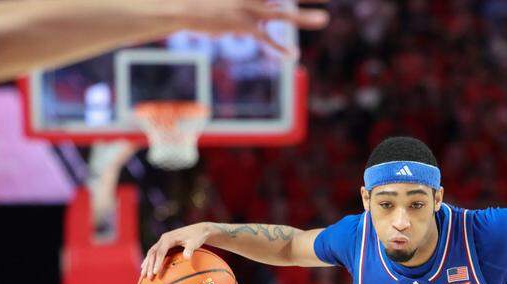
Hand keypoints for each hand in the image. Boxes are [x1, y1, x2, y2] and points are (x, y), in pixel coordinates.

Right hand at [142, 222, 213, 279]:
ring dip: (147, 264)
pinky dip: (149, 261)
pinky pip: (154, 253)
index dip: (157, 262)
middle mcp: (163, 239)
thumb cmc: (198, 236)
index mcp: (169, 238)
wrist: (199, 229)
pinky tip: (145, 268)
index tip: (155, 272)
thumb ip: (190, 249)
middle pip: (152, 253)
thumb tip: (187, 257)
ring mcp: (163, 241)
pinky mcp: (164, 244)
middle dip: (149, 265)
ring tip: (143, 276)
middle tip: (147, 277)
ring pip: (151, 253)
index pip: (160, 252)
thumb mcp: (195, 242)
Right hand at [183, 1, 329, 57]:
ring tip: (325, 19)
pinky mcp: (241, 25)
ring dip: (303, 17)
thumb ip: (253, 1)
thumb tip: (268, 13)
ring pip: (281, 13)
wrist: (181, 4)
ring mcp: (247, 8)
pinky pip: (264, 37)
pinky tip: (293, 55)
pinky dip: (279, 47)